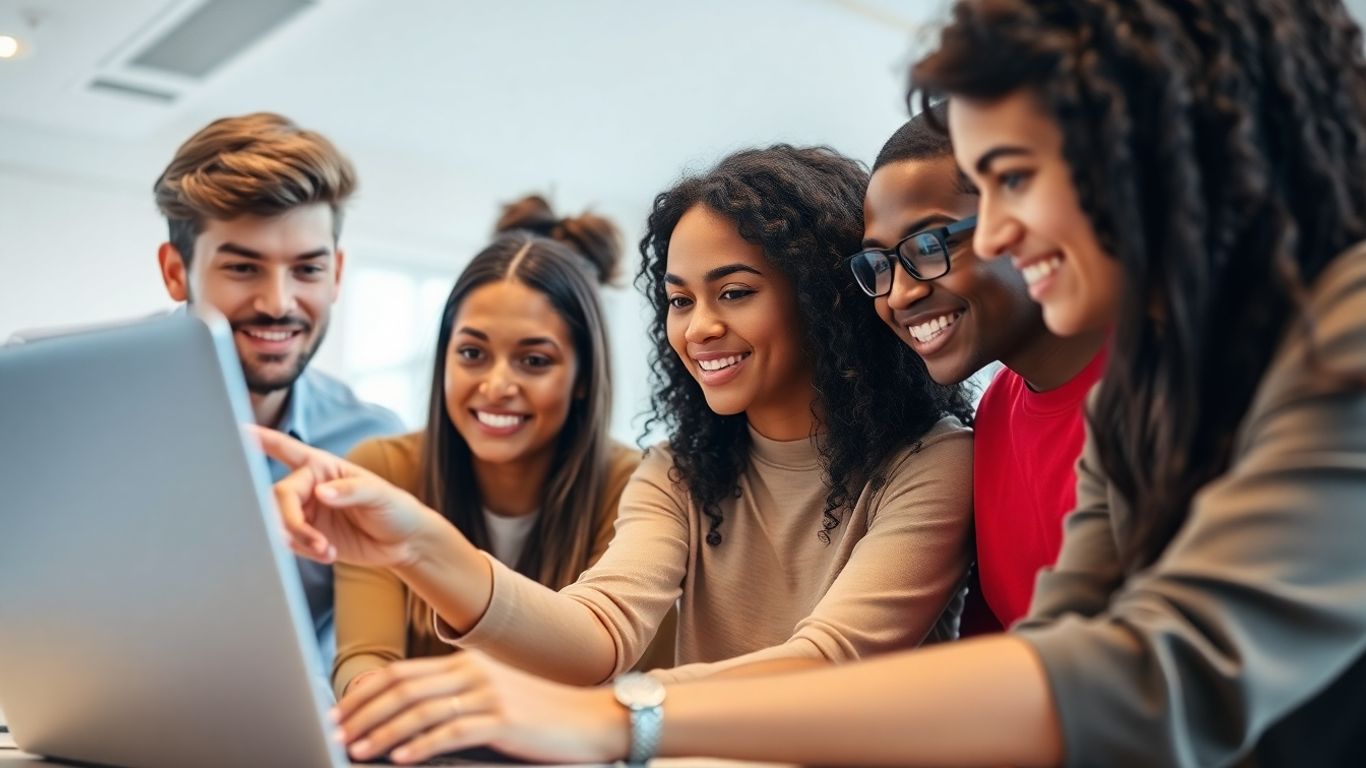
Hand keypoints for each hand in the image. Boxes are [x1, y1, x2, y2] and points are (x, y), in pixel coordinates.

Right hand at [248, 425, 437, 567]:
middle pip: (276, 497)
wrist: (403, 544)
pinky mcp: (306, 537)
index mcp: (322, 467)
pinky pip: (288, 542)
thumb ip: (352, 491)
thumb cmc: (396, 509)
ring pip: (277, 523)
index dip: (260, 440)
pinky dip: (301, 551)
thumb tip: (322, 493)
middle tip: (313, 540)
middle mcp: (308, 487)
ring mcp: (305, 513)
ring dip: (295, 539)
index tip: (236, 430)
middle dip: (289, 521)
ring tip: (324, 551)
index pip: (286, 449)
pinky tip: (325, 555)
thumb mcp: (381, 495)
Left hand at [333, 652, 629, 764]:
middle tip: (336, 731)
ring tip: (357, 748)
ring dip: (383, 732)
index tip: (340, 711)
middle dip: (363, 712)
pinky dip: (420, 746)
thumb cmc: (540, 713)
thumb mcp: (492, 694)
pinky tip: (400, 759)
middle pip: (403, 688)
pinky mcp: (503, 721)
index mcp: (466, 663)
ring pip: (421, 711)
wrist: (590, 718)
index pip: (401, 672)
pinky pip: (451, 733)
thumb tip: (406, 712)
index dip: (365, 691)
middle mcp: (473, 673)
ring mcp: (488, 695)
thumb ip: (453, 695)